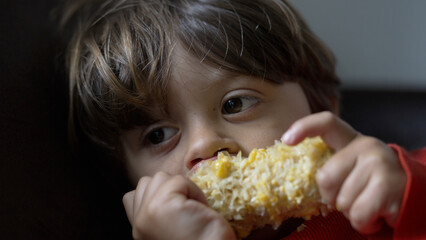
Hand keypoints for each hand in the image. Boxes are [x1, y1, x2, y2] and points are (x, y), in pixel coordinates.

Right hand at [122, 172, 235, 239]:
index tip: (177, 208)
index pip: (132, 196)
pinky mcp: (163, 205)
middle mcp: (138, 222)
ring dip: (183, 188)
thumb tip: (169, 191)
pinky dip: (195, 192)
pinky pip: (179, 181)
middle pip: (147, 182)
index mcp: (138, 229)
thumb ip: (160, 213)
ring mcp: (147, 212)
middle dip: (171, 189)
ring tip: (194, 210)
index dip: (156, 194)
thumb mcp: (172, 229)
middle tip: (188, 211)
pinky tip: (200, 211)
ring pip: (161, 177)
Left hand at [282, 111, 405, 233]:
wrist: (415, 196)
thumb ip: (333, 165)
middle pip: (325, 177)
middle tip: (350, 197)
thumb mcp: (353, 167)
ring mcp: (379, 164)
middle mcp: (367, 147)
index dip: (304, 127)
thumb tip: (295, 176)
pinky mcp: (388, 186)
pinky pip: (358, 214)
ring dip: (351, 212)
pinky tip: (376, 214)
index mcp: (353, 139)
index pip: (327, 122)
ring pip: (341, 200)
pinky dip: (363, 223)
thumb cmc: (374, 184)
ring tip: (368, 204)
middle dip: (332, 197)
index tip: (286, 140)